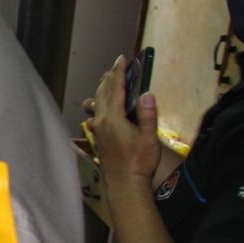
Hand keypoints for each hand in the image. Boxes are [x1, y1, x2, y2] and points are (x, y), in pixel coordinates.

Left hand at [82, 56, 159, 186]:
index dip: (119, 72)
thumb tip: (147, 94)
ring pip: (95, 104)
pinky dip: (97, 107)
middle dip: (109, 78)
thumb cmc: (139, 161)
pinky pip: (93, 117)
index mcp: (113, 118)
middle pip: (102, 93)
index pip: (115, 88)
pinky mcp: (97, 138)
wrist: (124, 183)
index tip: (122, 59)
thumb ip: (147, 115)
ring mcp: (96, 130)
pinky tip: (99, 110)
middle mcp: (101, 122)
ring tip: (106, 83)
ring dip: (101, 91)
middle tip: (115, 67)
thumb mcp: (149, 137)